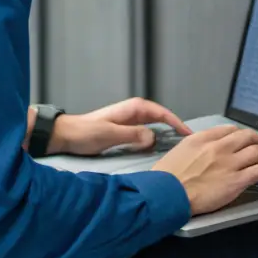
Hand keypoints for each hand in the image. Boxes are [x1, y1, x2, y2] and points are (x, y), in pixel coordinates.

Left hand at [48, 98, 191, 156]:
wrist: (67, 135)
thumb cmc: (86, 133)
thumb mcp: (110, 134)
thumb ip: (132, 135)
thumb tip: (153, 138)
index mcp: (132, 108)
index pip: (161, 113)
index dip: (177, 122)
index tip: (189, 134)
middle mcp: (133, 112)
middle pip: (161, 117)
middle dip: (175, 127)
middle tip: (190, 142)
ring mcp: (129, 121)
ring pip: (154, 125)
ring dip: (166, 133)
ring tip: (179, 146)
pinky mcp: (125, 131)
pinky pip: (146, 133)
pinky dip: (155, 138)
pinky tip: (159, 148)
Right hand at [151, 125, 257, 215]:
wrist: (168, 193)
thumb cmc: (168, 176)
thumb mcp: (179, 151)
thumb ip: (194, 147)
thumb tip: (202, 149)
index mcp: (203, 138)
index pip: (229, 130)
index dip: (241, 134)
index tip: (246, 138)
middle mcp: (219, 147)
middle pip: (247, 137)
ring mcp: (230, 163)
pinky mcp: (237, 180)